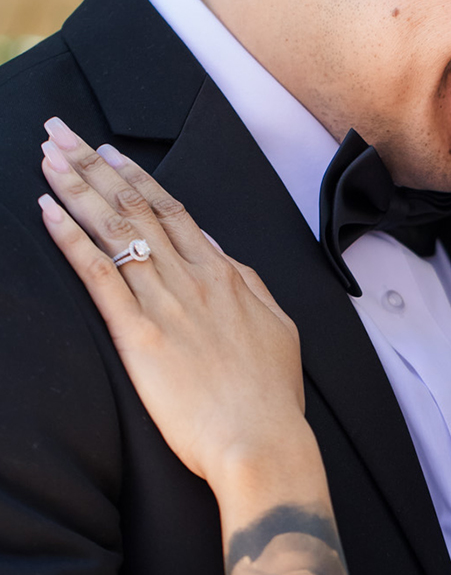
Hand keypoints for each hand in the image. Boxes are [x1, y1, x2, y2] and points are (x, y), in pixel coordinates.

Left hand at [37, 117, 311, 489]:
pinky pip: (99, 274)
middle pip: (137, 207)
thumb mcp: (277, 329)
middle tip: (61, 132)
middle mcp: (195, 279)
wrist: (263, 442)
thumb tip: (221, 254)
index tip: (109, 153)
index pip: (175, 212)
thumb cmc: (270, 397)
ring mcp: (166, 303)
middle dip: (95, 165)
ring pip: (116, 229)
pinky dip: (72, 238)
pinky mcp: (139, 334)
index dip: (137, 178)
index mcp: (227, 277)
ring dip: (77, 187)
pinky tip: (48, 211)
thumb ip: (248, 286)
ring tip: (49, 156)